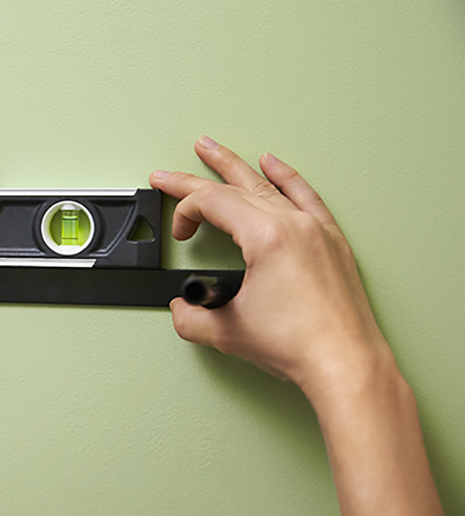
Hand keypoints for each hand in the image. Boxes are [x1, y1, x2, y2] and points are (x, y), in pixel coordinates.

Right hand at [150, 137, 393, 402]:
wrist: (345, 364)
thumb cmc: (301, 346)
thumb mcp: (227, 332)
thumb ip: (191, 316)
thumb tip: (183, 308)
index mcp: (267, 237)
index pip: (213, 203)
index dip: (185, 212)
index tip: (180, 233)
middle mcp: (294, 225)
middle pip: (234, 186)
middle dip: (195, 177)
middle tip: (169, 173)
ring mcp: (316, 230)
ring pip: (267, 185)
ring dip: (235, 167)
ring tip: (213, 151)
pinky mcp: (331, 242)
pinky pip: (305, 195)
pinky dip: (285, 176)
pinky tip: (273, 164)